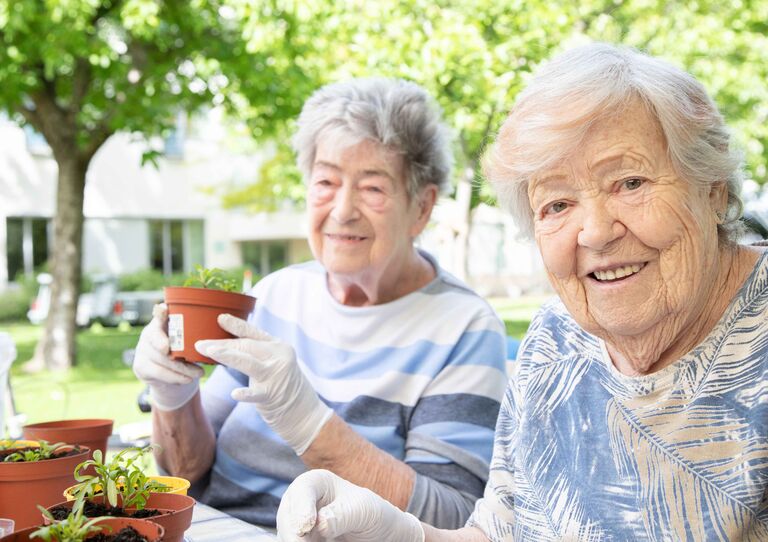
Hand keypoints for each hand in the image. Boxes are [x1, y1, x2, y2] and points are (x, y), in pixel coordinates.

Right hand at [133, 304, 203, 410]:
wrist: (168, 375)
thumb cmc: (183, 352)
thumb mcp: (188, 340)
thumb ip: (195, 333)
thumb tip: (220, 327)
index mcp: (161, 322)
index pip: (159, 314)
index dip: (161, 312)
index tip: (164, 309)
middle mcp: (148, 333)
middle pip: (162, 343)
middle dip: (181, 356)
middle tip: (197, 363)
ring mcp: (142, 349)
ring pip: (162, 360)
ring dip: (182, 369)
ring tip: (199, 373)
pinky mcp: (140, 366)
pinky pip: (159, 372)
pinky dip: (175, 377)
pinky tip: (187, 379)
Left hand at [195, 314, 332, 454]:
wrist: (304, 413)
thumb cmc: (283, 387)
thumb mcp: (274, 364)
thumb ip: (256, 355)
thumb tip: (227, 346)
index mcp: (279, 347)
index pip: (254, 333)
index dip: (236, 325)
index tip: (219, 318)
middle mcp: (280, 357)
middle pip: (246, 347)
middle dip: (221, 344)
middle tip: (200, 344)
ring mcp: (277, 375)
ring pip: (248, 362)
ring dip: (227, 356)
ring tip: (210, 352)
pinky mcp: (273, 395)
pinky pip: (256, 394)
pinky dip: (246, 393)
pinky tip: (235, 393)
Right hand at [277, 470, 424, 541]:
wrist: (382, 536)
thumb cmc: (374, 515)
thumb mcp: (363, 511)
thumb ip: (341, 515)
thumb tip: (319, 524)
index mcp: (318, 482)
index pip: (302, 490)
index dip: (301, 507)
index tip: (306, 526)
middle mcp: (303, 501)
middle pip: (287, 514)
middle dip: (293, 532)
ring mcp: (299, 523)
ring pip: (287, 534)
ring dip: (295, 540)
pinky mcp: (302, 540)